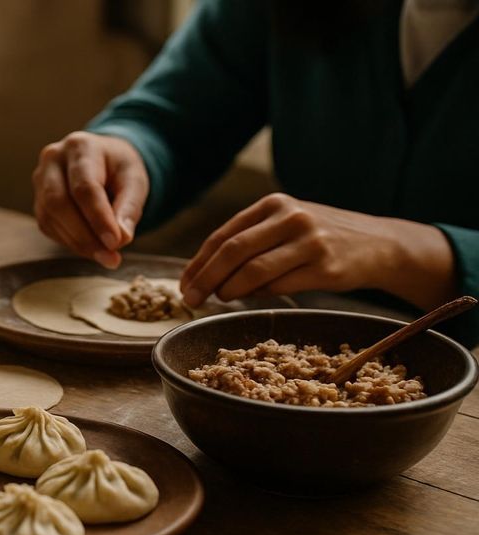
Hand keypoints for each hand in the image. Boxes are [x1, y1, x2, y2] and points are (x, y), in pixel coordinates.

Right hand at [32, 132, 149, 268]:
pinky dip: (70, 242)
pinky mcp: (38, 200)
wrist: (103, 160)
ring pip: (49, 217)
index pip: (84, 187)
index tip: (115, 243)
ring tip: (105, 256)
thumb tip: (121, 239)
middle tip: (110, 257)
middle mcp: (52, 159)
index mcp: (80, 146)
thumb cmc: (119, 169)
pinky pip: (48, 226)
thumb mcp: (135, 180)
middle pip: (58, 202)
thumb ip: (129, 208)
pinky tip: (90, 247)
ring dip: (77, 243)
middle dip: (84, 235)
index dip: (98, 218)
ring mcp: (40, 180)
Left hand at [180, 193, 456, 310]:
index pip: (224, 235)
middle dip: (206, 278)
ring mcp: (309, 241)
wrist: (380, 244)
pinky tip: (248, 298)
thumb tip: (208, 273)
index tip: (184, 283)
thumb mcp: (286, 225)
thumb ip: (251, 241)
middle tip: (190, 299)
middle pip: (233, 251)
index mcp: (274, 204)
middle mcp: (290, 217)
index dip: (199, 262)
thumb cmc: (322, 237)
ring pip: (254, 270)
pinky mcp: (325, 267)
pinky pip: (279, 286)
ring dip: (228, 289)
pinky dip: (257, 295)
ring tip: (217, 299)